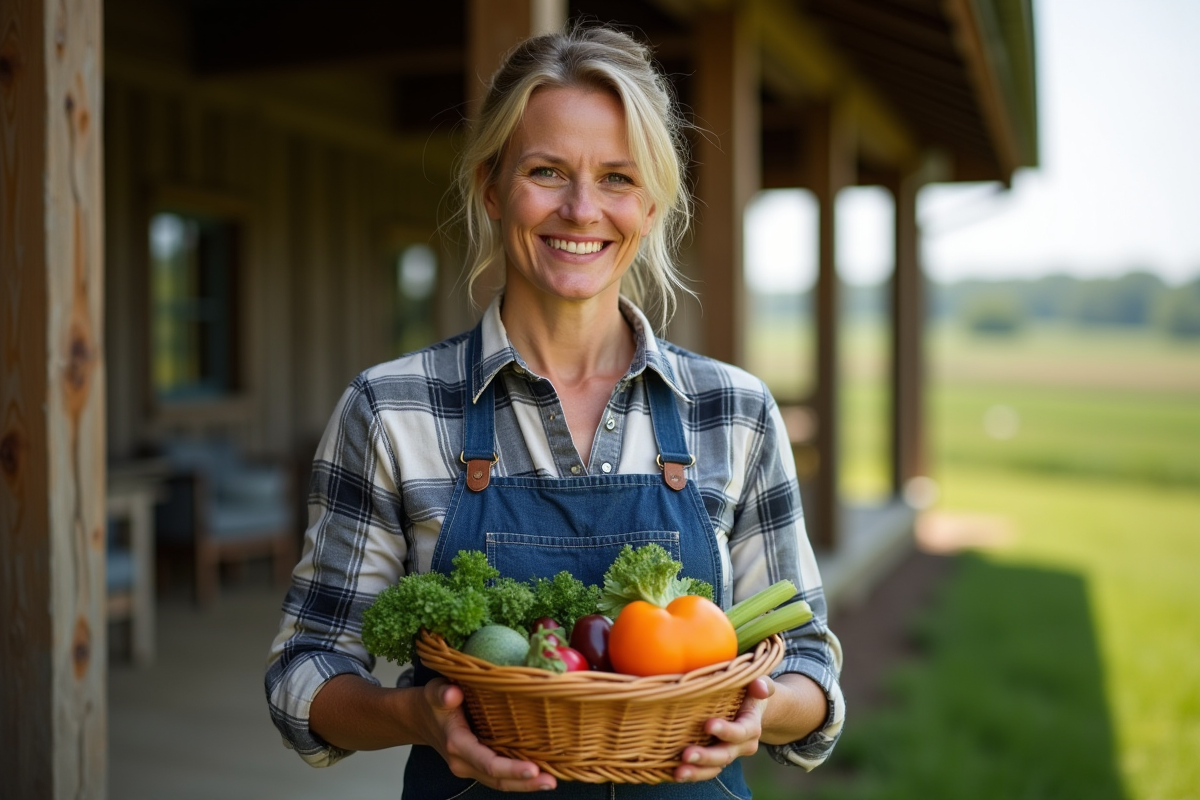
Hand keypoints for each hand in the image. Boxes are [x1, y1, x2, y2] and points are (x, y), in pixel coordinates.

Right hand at [421, 678, 557, 791]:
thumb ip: (443, 693)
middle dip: (524, 783)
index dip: (510, 768)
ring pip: (499, 782)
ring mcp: (470, 767)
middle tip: (550, 781)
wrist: (421, 719)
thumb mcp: (434, 691)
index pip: (486, 761)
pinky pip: (498, 777)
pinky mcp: (477, 766)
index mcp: (456, 744)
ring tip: (550, 782)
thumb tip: (453, 693)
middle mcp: (463, 761)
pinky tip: (539, 776)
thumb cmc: (433, 703)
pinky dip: (518, 779)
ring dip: (525, 785)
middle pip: (496, 778)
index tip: (533, 768)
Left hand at [673, 676, 774, 782]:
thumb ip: (762, 684)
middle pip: (725, 755)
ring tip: (678, 772)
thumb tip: (760, 687)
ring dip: (696, 772)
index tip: (708, 725)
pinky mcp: (716, 760)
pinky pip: (705, 771)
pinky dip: (692, 773)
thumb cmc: (750, 692)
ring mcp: (729, 754)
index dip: (726, 731)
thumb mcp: (759, 684)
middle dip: (706, 757)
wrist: (752, 710)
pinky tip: (674, 773)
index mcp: (751, 727)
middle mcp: (742, 745)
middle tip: (686, 754)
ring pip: (715, 768)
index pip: (740, 732)